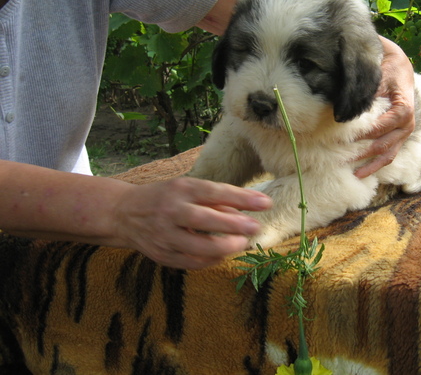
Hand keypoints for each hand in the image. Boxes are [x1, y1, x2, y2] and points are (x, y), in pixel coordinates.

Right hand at [112, 177, 270, 268]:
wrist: (124, 213)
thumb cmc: (166, 197)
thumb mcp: (188, 188)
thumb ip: (217, 197)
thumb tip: (248, 207)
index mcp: (180, 189)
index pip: (215, 192)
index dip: (242, 198)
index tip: (266, 203)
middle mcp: (170, 211)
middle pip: (205, 219)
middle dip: (234, 225)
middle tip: (255, 228)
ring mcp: (164, 235)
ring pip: (198, 246)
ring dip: (225, 247)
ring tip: (242, 243)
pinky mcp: (161, 255)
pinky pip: (191, 262)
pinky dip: (211, 260)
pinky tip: (224, 254)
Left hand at [354, 37, 414, 177]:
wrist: (400, 68)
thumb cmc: (387, 71)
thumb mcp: (378, 77)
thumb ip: (365, 93)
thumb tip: (345, 108)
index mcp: (403, 110)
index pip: (380, 127)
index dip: (361, 134)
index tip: (340, 138)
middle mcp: (407, 125)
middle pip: (382, 145)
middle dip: (360, 153)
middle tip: (338, 159)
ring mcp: (404, 134)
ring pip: (387, 155)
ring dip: (369, 166)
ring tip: (352, 175)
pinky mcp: (399, 138)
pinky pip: (388, 155)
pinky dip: (375, 165)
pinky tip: (359, 173)